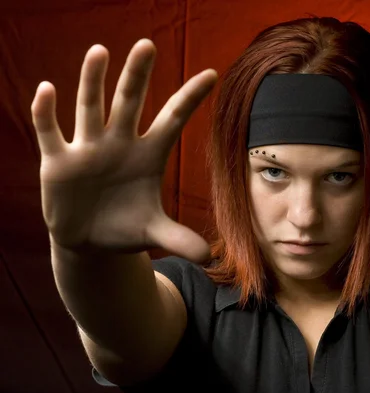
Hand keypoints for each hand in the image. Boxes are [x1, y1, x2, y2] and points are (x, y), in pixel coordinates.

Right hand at [32, 39, 216, 262]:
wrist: (90, 241)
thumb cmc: (126, 227)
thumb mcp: (153, 233)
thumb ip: (179, 239)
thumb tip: (209, 258)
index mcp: (148, 155)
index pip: (172, 119)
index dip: (190, 98)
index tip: (212, 74)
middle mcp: (119, 144)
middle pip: (129, 103)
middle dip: (137, 76)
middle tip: (148, 45)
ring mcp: (87, 150)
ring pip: (90, 108)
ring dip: (92, 81)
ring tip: (100, 52)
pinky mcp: (58, 162)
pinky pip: (51, 132)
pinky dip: (46, 113)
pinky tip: (47, 90)